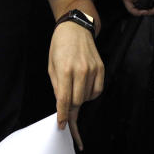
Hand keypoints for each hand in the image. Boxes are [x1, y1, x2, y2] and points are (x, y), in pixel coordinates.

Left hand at [49, 21, 103, 150]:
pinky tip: (83, 86)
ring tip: (73, 87)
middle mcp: (81, 70)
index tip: (61, 125)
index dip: (62, 115)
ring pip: (87, 98)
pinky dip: (90, 94)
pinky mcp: (101, 69)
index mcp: (65, 69)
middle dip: (70, 108)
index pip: (64, 99)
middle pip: (77, 101)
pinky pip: (97, 91)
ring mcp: (93, 69)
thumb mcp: (51, 65)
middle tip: (65, 109)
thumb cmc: (60, 46)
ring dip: (79, 99)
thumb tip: (61, 105)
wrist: (76, 28)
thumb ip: (57, 86)